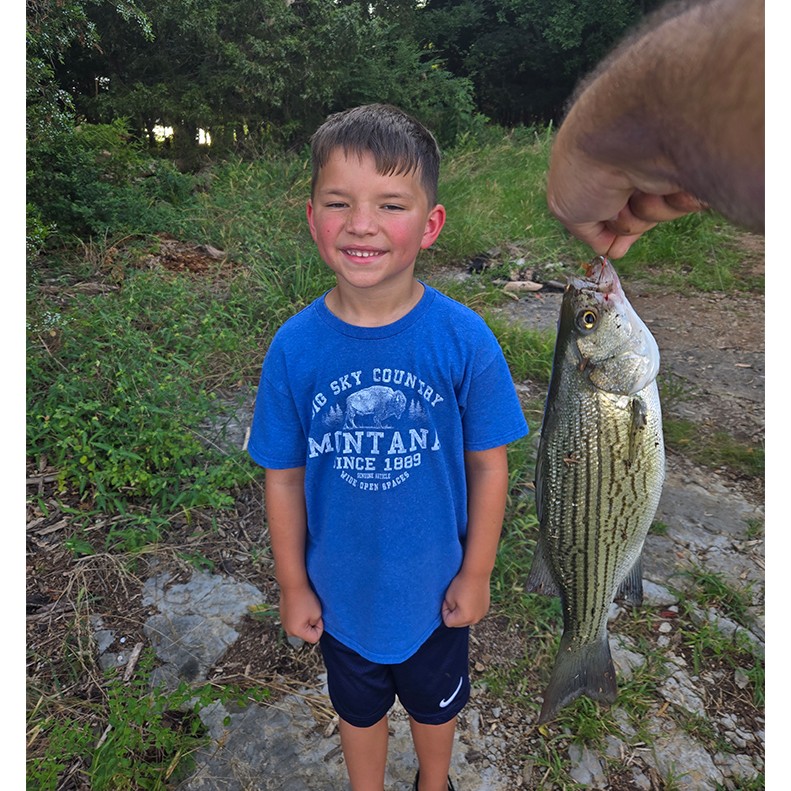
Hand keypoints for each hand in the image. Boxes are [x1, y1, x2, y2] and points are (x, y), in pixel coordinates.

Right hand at [279, 585, 323, 643]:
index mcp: (297, 632)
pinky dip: (299, 617)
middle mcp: (289, 631)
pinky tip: (300, 607)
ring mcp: (285, 624)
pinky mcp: (283, 618)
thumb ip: (316, 624)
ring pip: (301, 628)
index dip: (320, 627)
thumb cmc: (306, 599)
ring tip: (305, 608)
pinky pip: (295, 622)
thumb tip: (312, 625)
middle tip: (311, 612)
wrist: (292, 586)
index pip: (314, 638)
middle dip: (312, 624)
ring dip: (305, 620)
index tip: (317, 616)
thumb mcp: (317, 614)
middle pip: (307, 634)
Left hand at [441, 570, 490, 627]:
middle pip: (458, 624)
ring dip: (462, 613)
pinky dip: (470, 610)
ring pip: (466, 619)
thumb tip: (452, 613)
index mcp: (465, 618)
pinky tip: (469, 598)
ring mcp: (482, 614)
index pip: (448, 622)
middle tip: (453, 599)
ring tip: (462, 598)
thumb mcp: (449, 597)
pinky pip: (474, 614)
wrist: (477, 573)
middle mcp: (475, 619)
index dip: (444, 611)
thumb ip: (448, 609)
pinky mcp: (485, 609)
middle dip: (453, 614)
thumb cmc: (461, 584)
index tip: (447, 600)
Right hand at [546, 147, 706, 258]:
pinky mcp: (687, 170)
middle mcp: (630, 168)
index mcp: (599, 169)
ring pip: (658, 216)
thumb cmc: (585, 167)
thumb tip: (608, 248)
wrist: (625, 137)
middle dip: (627, 222)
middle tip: (617, 207)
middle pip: (635, 220)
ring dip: (645, 213)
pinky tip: (660, 187)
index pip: (608, 213)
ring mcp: (659, 169)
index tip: (612, 241)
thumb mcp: (563, 206)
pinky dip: (670, 204)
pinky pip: (682, 205)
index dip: (610, 230)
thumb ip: (584, 230)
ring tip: (634, 191)